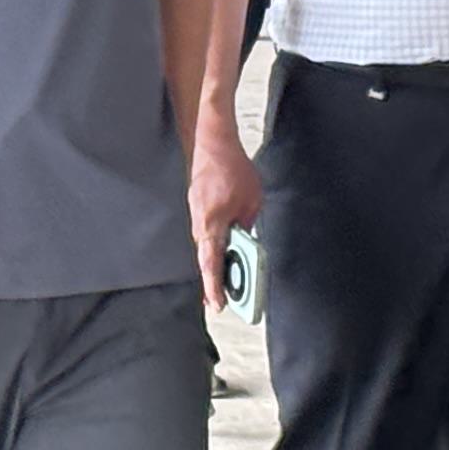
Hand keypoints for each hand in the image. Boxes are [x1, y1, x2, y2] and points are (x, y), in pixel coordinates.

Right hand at [190, 110, 262, 310]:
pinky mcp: (197, 207)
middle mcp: (199, 223)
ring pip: (206, 246)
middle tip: (221, 301)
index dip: (214, 288)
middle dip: (214, 281)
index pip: (211, 264)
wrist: (212, 143)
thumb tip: (244, 242)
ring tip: (224, 281)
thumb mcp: (252, 201)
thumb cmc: (233, 170)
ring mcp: (196, 215)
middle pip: (206, 259)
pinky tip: (222, 250)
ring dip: (215, 262)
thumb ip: (247, 225)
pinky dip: (213, 245)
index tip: (217, 305)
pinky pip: (205, 232)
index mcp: (212, 225)